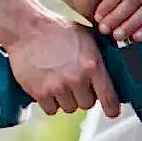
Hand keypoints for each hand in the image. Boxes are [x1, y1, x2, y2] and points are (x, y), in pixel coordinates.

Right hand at [0, 9, 120, 117]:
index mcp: (92, 64)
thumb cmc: (57, 29)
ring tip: (59, 82)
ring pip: (69, 108)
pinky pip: (51, 109)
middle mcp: (77, 78)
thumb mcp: (86, 37)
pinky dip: (50, 102)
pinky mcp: (40, 92)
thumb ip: (99, 56)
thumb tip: (115, 69)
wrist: (26, 28)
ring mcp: (58, 86)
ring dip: (66, 99)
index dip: (111, 108)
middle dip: (83, 96)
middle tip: (74, 83)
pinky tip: (47, 87)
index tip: (112, 112)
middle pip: (87, 104)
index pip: (108, 96)